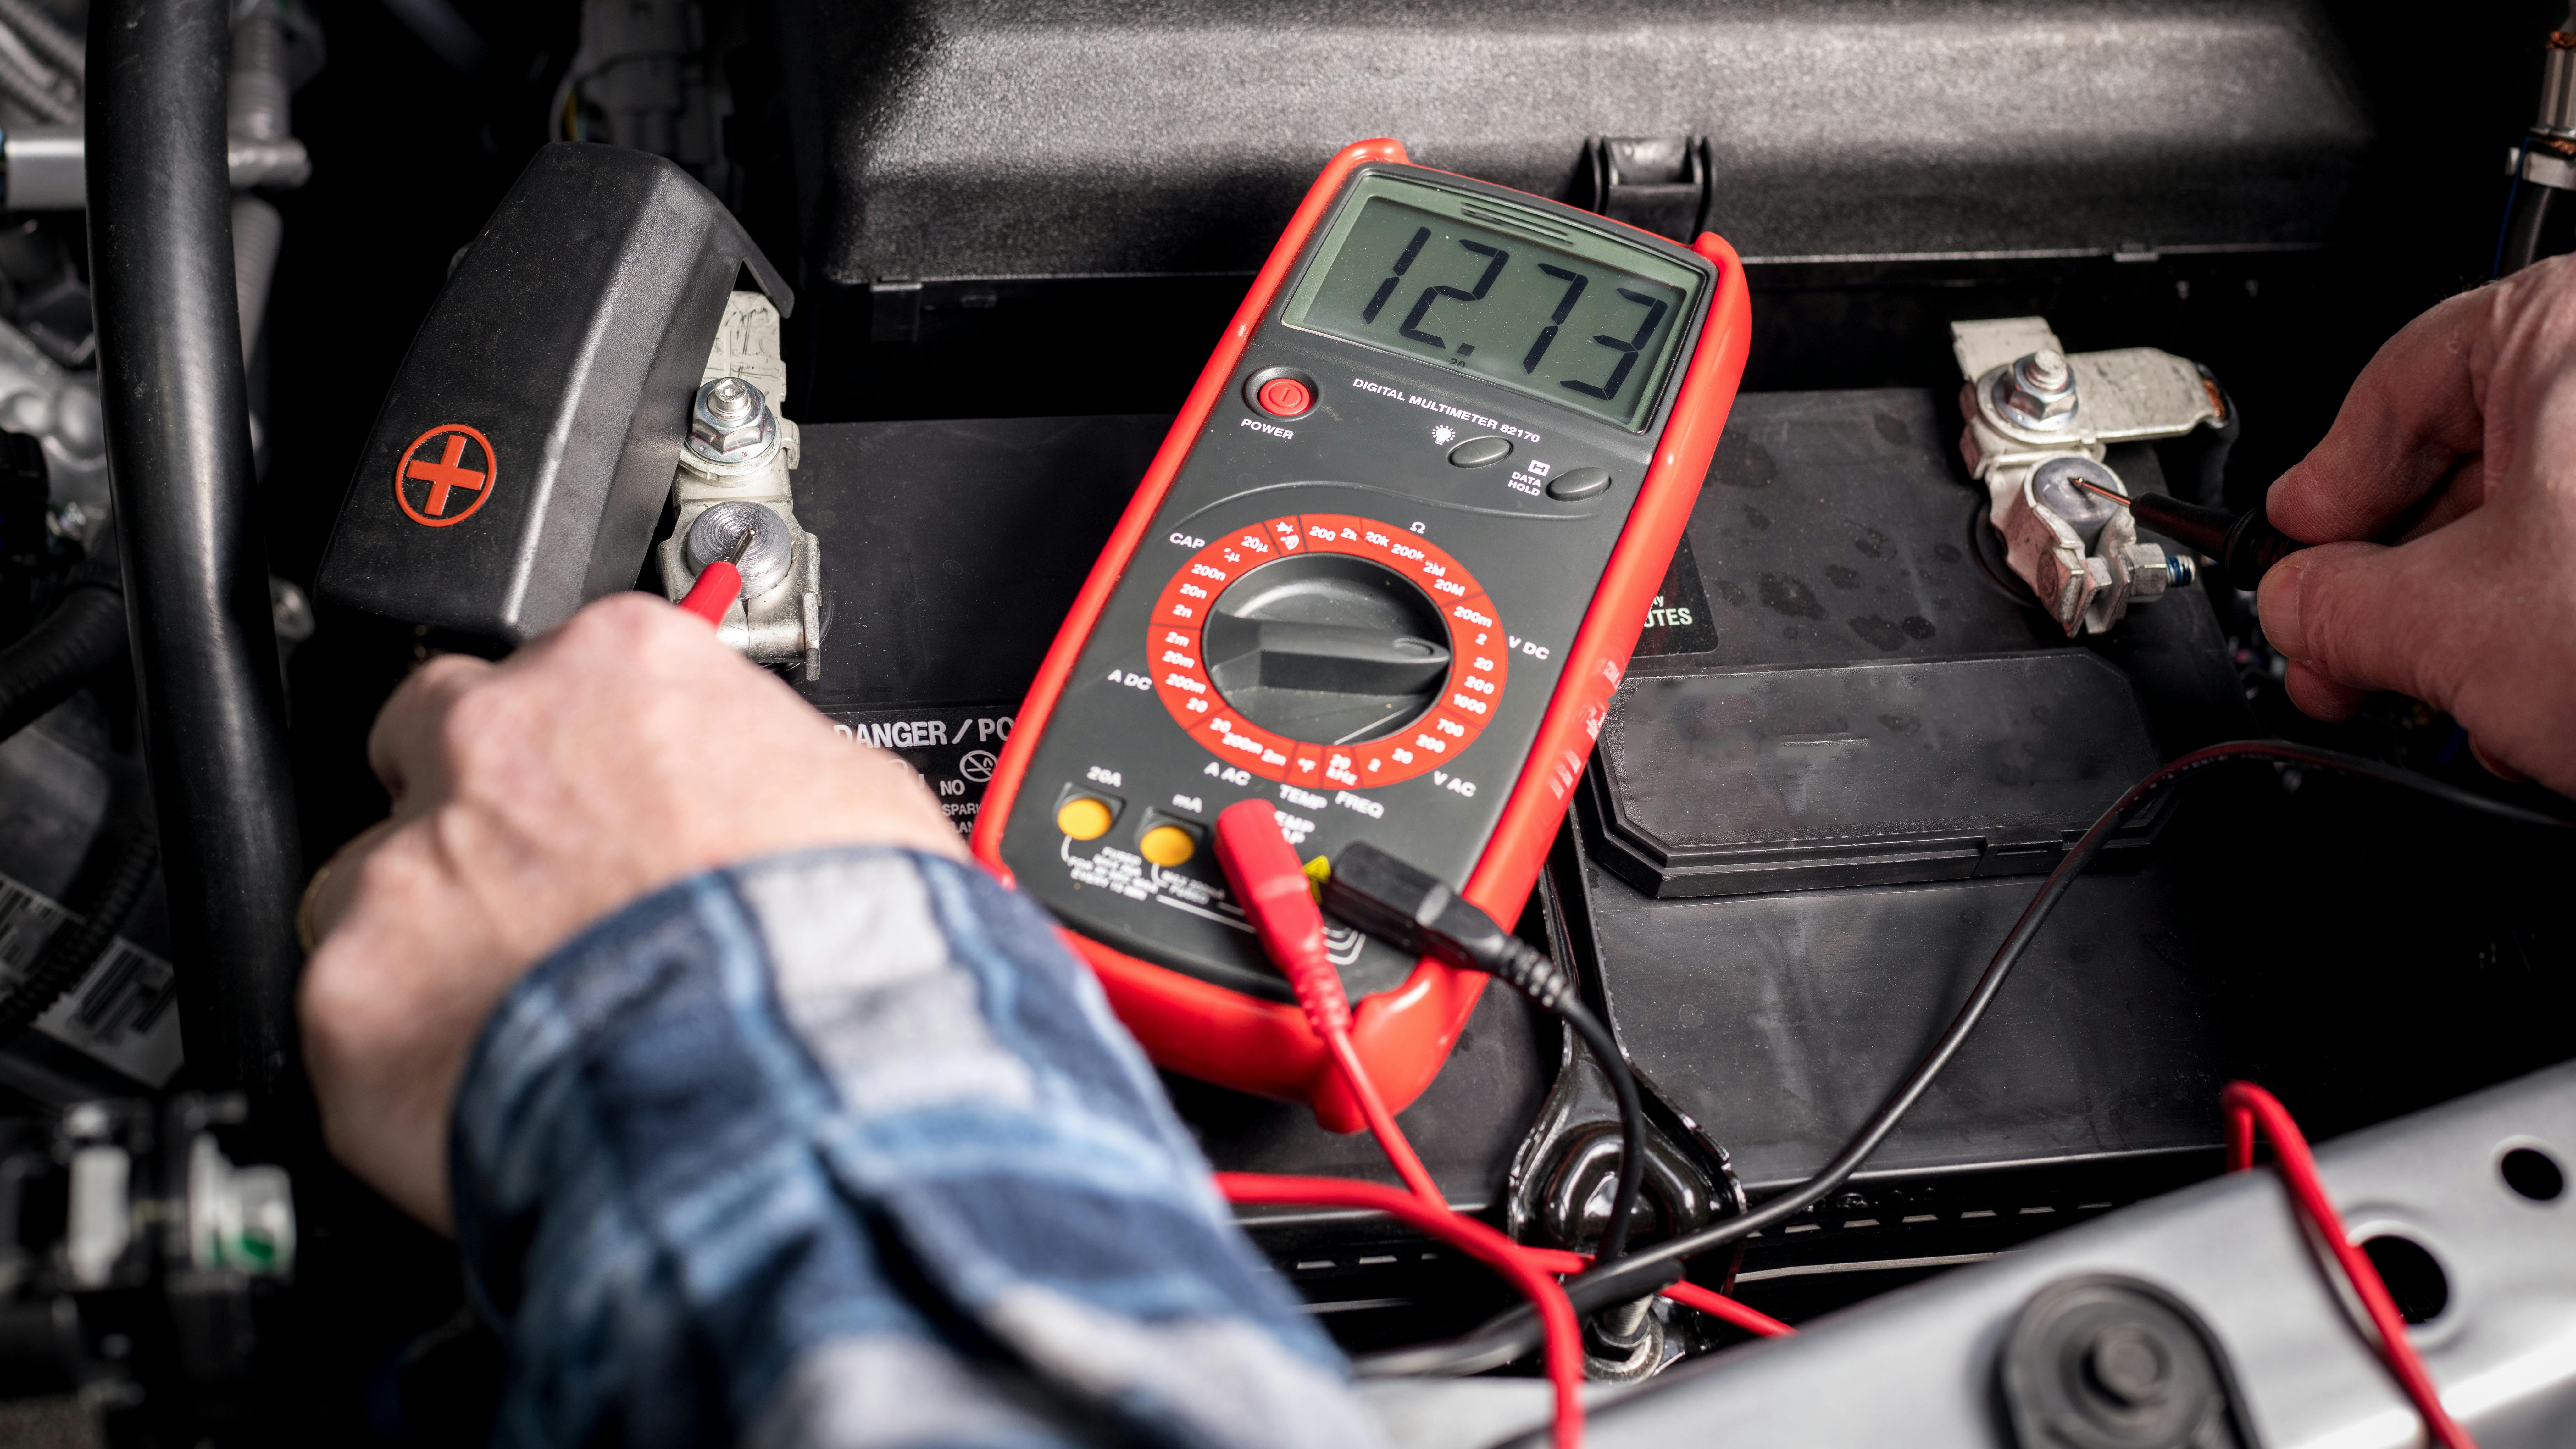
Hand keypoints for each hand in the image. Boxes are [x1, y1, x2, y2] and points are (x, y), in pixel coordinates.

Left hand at [299, 593, 965, 1228]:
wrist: (783, 1084)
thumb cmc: (832, 948)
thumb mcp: (861, 801)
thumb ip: (772, 770)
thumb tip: (769, 803)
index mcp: (621, 667)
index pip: (563, 666)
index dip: (590, 747)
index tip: (614, 799)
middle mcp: (494, 740)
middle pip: (428, 737)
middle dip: (470, 807)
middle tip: (545, 895)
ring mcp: (407, 866)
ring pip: (368, 884)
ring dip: (429, 940)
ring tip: (524, 1018)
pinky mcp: (350, 993)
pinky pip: (348, 1018)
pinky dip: (407, 1058)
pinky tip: (489, 1089)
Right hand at [2258, 252, 2575, 793]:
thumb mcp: (2451, 622)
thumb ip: (2334, 605)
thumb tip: (2299, 606)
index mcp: (2567, 332)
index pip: (2395, 383)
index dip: (2326, 486)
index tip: (2300, 553)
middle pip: (2472, 459)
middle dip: (2398, 580)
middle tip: (2345, 649)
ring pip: (2548, 520)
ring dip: (2477, 624)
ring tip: (2446, 697)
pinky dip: (2564, 630)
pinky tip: (2539, 708)